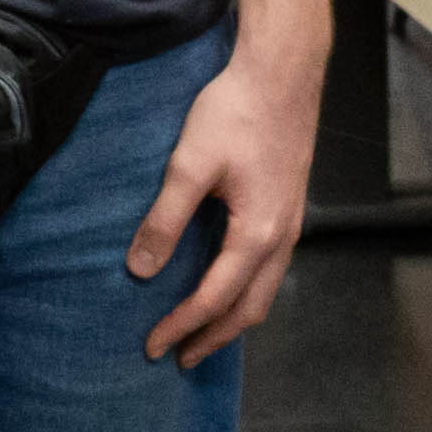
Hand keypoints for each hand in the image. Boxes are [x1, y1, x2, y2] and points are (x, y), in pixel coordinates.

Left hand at [128, 36, 323, 367]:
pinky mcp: (288, 207)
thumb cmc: (236, 113)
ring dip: (232, 319)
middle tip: (178, 357)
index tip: (153, 346)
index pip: (214, 299)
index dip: (182, 327)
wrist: (281, 74)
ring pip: (265, 291)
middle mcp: (282, 238)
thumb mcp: (189, 166)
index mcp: (257, 234)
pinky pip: (270, 269)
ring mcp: (290, 224)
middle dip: (212, 338)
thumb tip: (140, 270)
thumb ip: (165, 220)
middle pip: (249, 309)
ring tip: (201, 333)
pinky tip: (226, 284)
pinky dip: (246, 292)